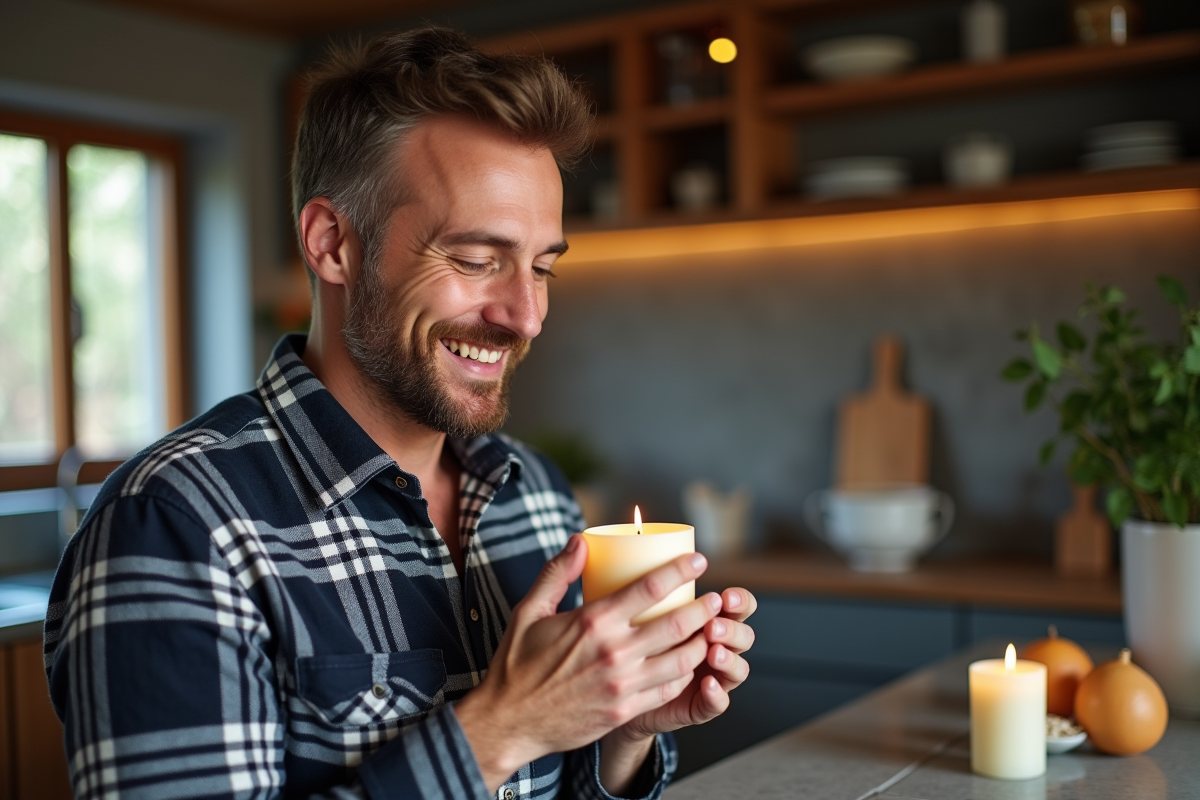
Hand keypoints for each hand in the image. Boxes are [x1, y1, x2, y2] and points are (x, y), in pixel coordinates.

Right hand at [455, 536, 719, 792]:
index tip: (699, 560)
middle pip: (678, 624)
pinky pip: (669, 689)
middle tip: (716, 598)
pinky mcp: (625, 711)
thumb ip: (557, 573)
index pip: (651, 588)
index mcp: (593, 622)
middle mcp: (614, 652)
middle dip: (705, 608)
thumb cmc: (516, 665)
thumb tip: (581, 541)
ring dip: (702, 643)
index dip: (681, 570)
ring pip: (682, 660)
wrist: (509, 722)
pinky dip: (685, 674)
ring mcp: (623, 685)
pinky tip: (688, 664)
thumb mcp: (529, 611)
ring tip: (710, 631)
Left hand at [609, 586, 756, 741]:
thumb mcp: (629, 613)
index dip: (739, 599)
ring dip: (730, 658)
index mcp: (706, 621)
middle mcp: (715, 648)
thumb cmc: (622, 646)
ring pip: (738, 669)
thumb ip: (629, 584)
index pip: (737, 605)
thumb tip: (591, 537)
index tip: (724, 596)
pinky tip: (706, 684)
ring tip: (713, 650)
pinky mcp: (699, 707)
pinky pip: (717, 704)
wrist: (613, 694)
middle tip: (714, 621)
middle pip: (743, 635)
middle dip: (733, 627)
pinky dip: (716, 694)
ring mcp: (711, 679)